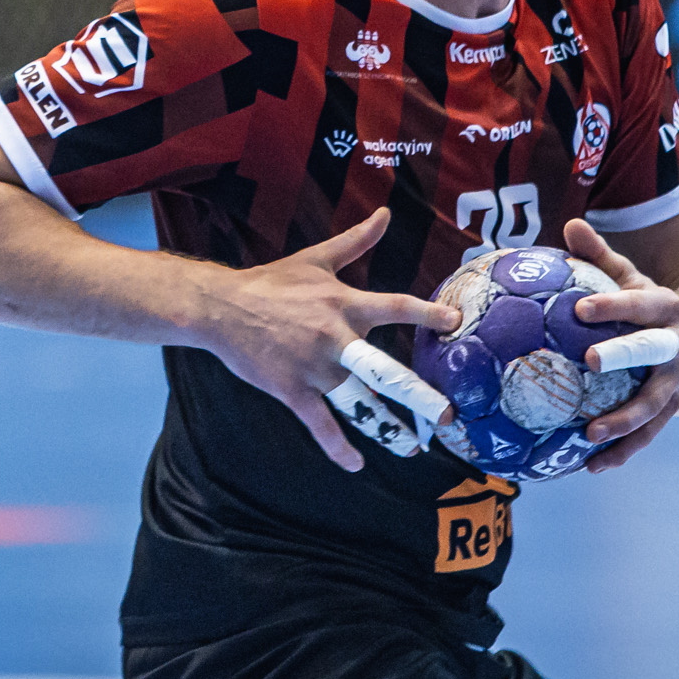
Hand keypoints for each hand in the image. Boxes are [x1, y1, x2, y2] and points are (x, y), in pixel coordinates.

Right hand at [198, 207, 458, 471]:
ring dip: (387, 429)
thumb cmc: (271, 282)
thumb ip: (355, 240)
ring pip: (357, 405)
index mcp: (345, 304)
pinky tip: (355, 464)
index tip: (457, 322)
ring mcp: (314, 368)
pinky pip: (320, 424)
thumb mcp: (316, 258)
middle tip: (446, 416)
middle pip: (384, 371)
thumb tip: (385, 214)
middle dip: (418, 395)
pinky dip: (337, 447)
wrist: (221, 307)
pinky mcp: (292, 390)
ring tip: (413, 448)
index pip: (396, 307)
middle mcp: (336, 338)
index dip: (428, 314)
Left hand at [562, 218, 678, 471]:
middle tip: (590, 362)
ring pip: (653, 403)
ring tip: (590, 433)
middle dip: (624, 355)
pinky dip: (622, 451)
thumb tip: (570, 224)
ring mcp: (675, 382)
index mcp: (666, 308)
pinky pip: (647, 434)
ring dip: (624, 420)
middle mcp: (676, 346)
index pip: (641, 303)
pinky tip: (591, 466)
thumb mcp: (632, 278)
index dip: (614, 306)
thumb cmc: (649, 306)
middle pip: (652, 351)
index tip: (580, 308)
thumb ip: (601, 255)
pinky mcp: (670, 410)